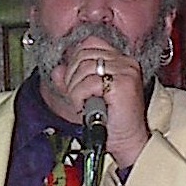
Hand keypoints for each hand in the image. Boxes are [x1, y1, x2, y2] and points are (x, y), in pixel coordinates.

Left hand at [55, 37, 149, 166]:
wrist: (127, 141)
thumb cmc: (112, 121)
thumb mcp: (87, 95)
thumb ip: (72, 80)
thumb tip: (58, 70)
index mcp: (120, 60)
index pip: (90, 43)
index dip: (75, 59)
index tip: (73, 80)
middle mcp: (125, 62)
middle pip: (84, 54)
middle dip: (72, 76)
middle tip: (76, 96)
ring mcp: (126, 71)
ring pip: (84, 68)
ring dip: (75, 89)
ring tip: (82, 103)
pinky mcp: (123, 84)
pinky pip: (89, 83)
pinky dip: (80, 96)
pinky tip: (87, 107)